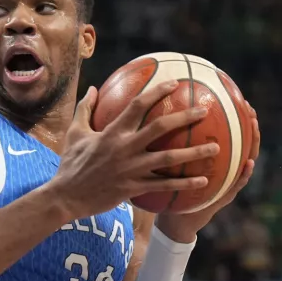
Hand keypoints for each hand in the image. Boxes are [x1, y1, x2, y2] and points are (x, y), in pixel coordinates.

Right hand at [50, 82, 219, 219]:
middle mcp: (124, 148)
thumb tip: (92, 88)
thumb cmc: (70, 164)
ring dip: (194, 153)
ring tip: (215, 149)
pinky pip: (164, 186)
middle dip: (184, 118)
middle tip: (204, 110)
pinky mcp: (133, 188)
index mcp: (112, 132)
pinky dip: (185, 184)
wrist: (66, 197)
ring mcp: (131, 169)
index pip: (137, 106)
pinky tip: (204, 182)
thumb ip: (85, 109)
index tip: (175, 83)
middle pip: (160, 128)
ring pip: (168, 159)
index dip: (157, 92)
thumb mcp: (74, 133)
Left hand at [156, 100, 260, 242]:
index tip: (235, 97)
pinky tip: (248, 164)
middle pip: (240, 141)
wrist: (174, 220)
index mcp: (212, 158)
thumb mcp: (169, 165)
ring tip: (254, 130)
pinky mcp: (224, 198)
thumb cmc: (171, 189)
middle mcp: (223, 167)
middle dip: (247, 124)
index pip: (225, 132)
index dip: (232, 116)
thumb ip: (169, 144)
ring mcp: (227, 181)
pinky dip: (244, 175)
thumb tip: (155, 114)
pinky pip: (237, 185)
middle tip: (250, 109)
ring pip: (246, 160)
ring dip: (252, 144)